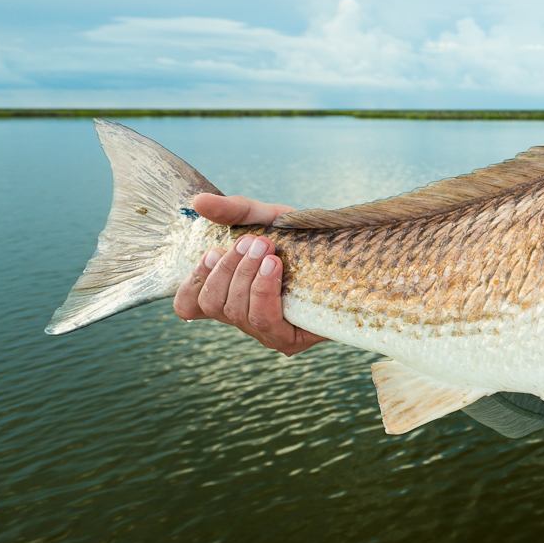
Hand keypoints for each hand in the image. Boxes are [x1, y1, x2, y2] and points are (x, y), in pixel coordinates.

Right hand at [172, 193, 327, 355]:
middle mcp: (243, 317)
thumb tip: (198, 202)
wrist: (353, 255)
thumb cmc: (304, 239)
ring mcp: (266, 332)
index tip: (212, 251)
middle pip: (212, 303)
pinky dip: (263, 290)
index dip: (193, 281)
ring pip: (235, 311)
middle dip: (228, 268)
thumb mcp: (267, 218)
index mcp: (231, 294)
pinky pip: (263, 320)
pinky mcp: (289, 340)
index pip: (190, 304)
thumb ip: (233, 211)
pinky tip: (274, 267)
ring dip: (246, 275)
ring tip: (267, 249)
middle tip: (253, 242)